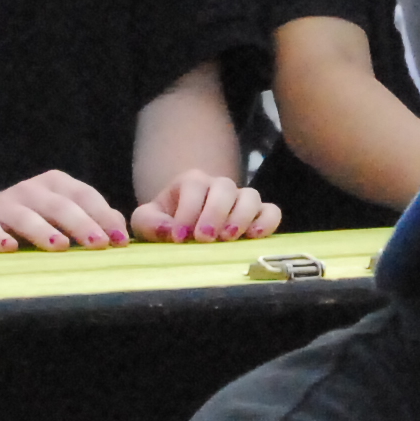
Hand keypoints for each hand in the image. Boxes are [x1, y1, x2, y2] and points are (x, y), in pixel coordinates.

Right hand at [0, 169, 129, 250]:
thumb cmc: (32, 221)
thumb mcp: (62, 216)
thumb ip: (91, 218)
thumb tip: (118, 229)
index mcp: (56, 184)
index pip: (84, 196)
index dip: (103, 216)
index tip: (120, 241)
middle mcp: (31, 189)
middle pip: (60, 205)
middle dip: (81, 224)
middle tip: (99, 244)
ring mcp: (5, 204)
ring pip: (26, 216)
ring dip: (43, 230)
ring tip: (60, 246)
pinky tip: (9, 248)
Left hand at [133, 170, 281, 242]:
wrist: (185, 229)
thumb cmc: (166, 224)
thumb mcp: (147, 221)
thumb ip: (149, 222)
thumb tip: (167, 229)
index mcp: (191, 182)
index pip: (193, 186)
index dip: (187, 210)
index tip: (179, 237)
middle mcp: (219, 186)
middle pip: (224, 188)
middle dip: (214, 213)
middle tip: (204, 238)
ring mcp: (241, 199)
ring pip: (251, 196)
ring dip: (240, 217)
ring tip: (228, 238)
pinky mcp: (259, 215)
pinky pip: (272, 211)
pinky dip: (267, 222)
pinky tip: (254, 236)